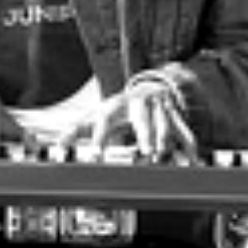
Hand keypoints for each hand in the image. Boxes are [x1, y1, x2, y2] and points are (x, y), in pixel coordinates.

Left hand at [59, 77, 198, 160]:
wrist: (152, 87)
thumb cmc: (120, 108)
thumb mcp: (98, 113)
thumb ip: (77, 129)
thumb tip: (58, 145)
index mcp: (117, 104)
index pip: (106, 120)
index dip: (101, 138)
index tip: (96, 156)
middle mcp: (140, 104)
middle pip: (142, 118)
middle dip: (144, 134)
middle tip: (145, 151)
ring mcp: (159, 108)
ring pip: (164, 124)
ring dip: (164, 139)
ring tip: (160, 155)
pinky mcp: (175, 116)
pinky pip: (184, 131)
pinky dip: (188, 146)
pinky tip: (189, 161)